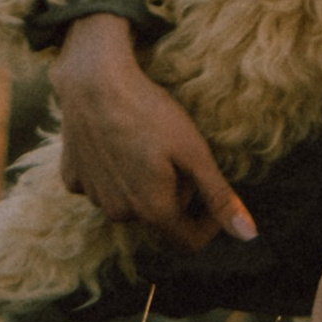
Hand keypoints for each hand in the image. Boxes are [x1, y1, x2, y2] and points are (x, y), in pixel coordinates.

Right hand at [50, 16, 254, 251]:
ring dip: (145, 184)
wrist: (93, 80)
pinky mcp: (73, 178)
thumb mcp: (194, 153)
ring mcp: (93, 197)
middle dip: (175, 194)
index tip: (211, 193)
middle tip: (176, 154)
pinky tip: (117, 143)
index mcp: (152, 210)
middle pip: (159, 218)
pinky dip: (114, 172)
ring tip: (147, 144)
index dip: (208, 224)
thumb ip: (219, 197)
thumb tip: (248, 235)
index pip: (188, 242)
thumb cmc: (149, 113)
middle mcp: (119, 213)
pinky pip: (102, 186)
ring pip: (131, 202)